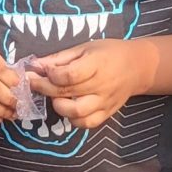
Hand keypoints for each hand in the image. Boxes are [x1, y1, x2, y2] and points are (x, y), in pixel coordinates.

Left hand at [29, 40, 154, 130]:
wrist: (137, 67)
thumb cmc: (109, 53)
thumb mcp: (85, 48)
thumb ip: (60, 58)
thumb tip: (35, 65)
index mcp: (97, 64)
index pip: (69, 75)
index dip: (50, 74)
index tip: (41, 70)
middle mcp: (101, 85)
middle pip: (67, 92)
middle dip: (44, 88)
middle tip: (34, 83)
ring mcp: (105, 102)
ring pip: (77, 112)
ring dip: (59, 106)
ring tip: (55, 97)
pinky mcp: (107, 114)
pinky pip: (87, 124)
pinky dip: (73, 120)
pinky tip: (68, 109)